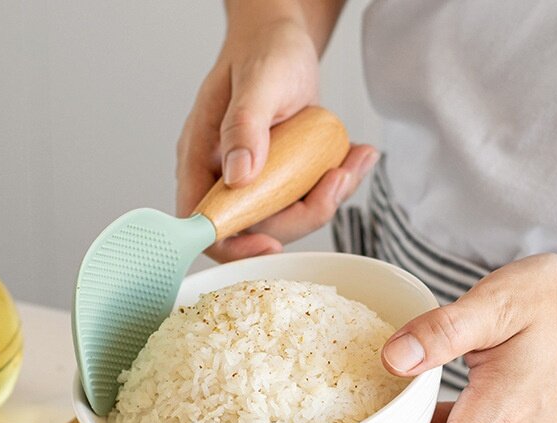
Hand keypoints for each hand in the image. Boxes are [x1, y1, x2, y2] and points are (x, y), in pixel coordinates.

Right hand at [176, 16, 376, 261]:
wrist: (283, 41)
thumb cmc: (263, 52)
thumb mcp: (258, 81)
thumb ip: (244, 126)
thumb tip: (238, 176)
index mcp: (201, 161)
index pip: (204, 225)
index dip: (233, 246)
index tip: (272, 245)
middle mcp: (223, 180)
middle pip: (255, 230)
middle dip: (302, 215)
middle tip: (336, 180)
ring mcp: (253, 183)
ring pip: (287, 219)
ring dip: (327, 199)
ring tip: (353, 162)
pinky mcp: (280, 182)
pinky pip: (306, 201)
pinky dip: (336, 186)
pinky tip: (355, 156)